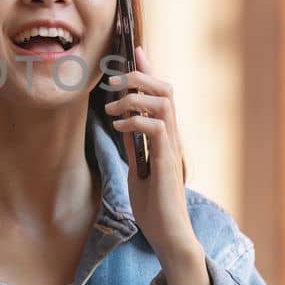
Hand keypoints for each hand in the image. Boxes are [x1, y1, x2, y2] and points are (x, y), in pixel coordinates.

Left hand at [102, 44, 198, 265]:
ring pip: (163, 101)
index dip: (149, 70)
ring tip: (112, 108)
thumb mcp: (137, 170)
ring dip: (134, 97)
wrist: (167, 235)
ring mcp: (172, 147)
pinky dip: (136, 120)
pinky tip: (120, 127)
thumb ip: (135, 146)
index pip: (160, 94)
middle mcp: (172, 137)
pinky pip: (156, 127)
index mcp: (165, 137)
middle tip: (112, 81)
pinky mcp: (168, 160)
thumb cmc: (154, 207)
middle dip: (139, 76)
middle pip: (165, 88)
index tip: (136, 50)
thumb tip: (124, 123)